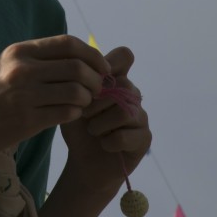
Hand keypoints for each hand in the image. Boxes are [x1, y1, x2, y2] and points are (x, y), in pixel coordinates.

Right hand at [0, 35, 110, 161]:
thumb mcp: (7, 65)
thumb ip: (38, 59)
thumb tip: (77, 59)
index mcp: (20, 51)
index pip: (69, 43)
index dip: (92, 54)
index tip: (101, 67)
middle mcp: (23, 68)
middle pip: (78, 66)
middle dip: (96, 79)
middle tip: (98, 89)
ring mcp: (25, 94)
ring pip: (77, 91)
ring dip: (88, 99)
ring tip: (84, 103)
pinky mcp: (26, 119)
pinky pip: (66, 112)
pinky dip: (75, 113)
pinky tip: (69, 114)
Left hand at [60, 46, 151, 193]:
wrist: (83, 161)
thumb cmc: (76, 126)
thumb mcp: (71, 99)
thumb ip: (80, 81)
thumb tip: (88, 66)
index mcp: (116, 79)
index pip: (124, 55)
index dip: (110, 63)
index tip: (94, 81)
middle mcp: (132, 94)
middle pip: (123, 84)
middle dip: (97, 102)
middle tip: (84, 115)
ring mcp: (141, 116)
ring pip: (124, 111)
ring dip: (101, 124)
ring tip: (92, 130)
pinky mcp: (144, 138)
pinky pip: (126, 136)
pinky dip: (108, 142)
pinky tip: (104, 144)